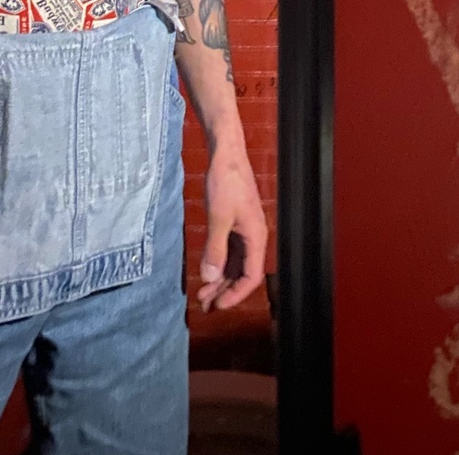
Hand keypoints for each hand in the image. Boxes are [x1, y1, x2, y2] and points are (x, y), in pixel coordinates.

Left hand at [196, 145, 266, 311]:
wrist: (226, 152)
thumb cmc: (225, 181)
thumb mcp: (218, 217)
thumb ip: (215, 249)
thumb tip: (209, 279)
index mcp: (256, 237)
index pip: (251, 277)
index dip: (235, 295)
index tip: (218, 306)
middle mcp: (254, 237)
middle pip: (242, 273)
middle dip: (224, 290)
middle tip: (204, 304)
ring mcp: (244, 229)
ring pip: (235, 263)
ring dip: (220, 278)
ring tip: (202, 293)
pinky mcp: (235, 222)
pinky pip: (229, 250)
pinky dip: (218, 262)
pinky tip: (207, 270)